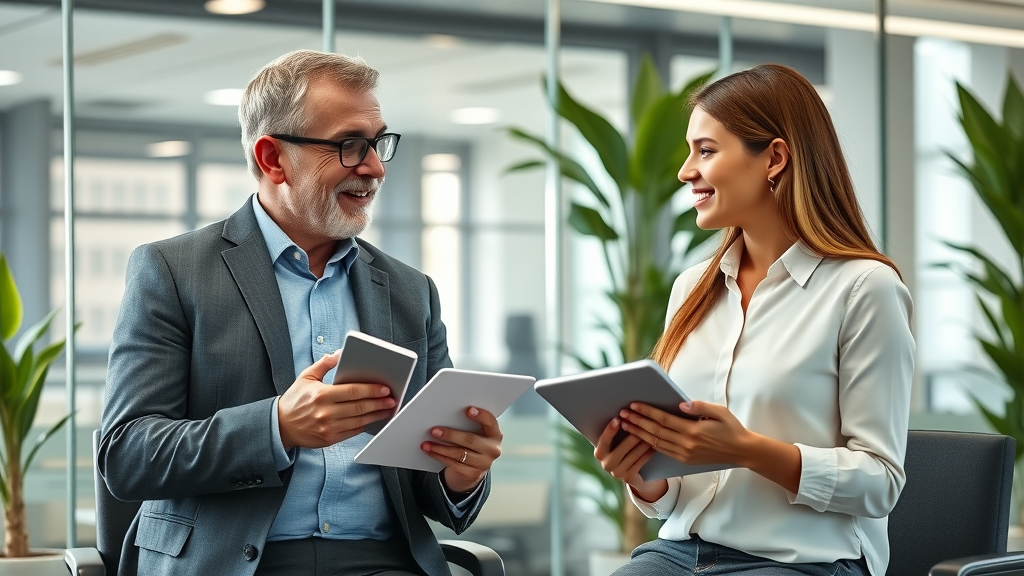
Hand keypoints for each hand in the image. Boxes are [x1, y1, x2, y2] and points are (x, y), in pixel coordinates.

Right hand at [277, 351, 396, 449]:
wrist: (280, 426)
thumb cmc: (295, 400)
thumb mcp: (305, 377)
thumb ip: (324, 364)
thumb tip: (340, 352)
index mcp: (321, 395)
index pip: (352, 391)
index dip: (371, 389)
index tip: (384, 388)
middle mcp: (325, 412)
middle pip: (359, 407)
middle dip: (379, 403)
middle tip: (392, 399)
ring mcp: (328, 427)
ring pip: (359, 421)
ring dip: (376, 415)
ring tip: (387, 409)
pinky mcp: (329, 439)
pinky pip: (352, 432)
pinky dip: (365, 425)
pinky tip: (373, 419)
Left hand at [422, 407, 501, 493]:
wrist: (472, 470)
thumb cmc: (470, 444)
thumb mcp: (474, 434)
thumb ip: (467, 424)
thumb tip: (444, 415)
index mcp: (495, 434)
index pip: (491, 422)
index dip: (481, 416)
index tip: (468, 410)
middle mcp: (493, 449)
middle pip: (470, 440)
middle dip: (450, 435)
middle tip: (434, 430)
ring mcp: (484, 463)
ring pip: (459, 453)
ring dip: (440, 448)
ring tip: (426, 443)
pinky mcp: (473, 474)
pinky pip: (453, 464)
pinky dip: (439, 456)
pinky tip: (430, 451)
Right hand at [593, 417, 666, 501]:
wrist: (628, 473)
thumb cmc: (621, 450)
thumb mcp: (615, 443)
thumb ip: (615, 433)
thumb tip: (624, 415)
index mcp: (599, 453)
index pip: (603, 441)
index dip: (610, 430)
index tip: (618, 419)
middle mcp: (606, 464)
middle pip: (621, 448)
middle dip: (632, 435)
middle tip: (642, 425)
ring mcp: (616, 473)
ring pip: (633, 455)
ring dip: (644, 443)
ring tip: (652, 434)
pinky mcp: (628, 478)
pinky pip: (640, 463)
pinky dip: (648, 453)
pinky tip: (654, 446)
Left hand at [619, 400, 752, 466]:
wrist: (742, 451)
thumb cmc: (731, 428)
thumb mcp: (719, 412)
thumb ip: (698, 407)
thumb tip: (680, 404)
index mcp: (693, 431)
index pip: (664, 420)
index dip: (647, 412)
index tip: (633, 405)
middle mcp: (686, 445)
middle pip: (655, 432)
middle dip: (637, 422)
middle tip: (622, 414)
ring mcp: (685, 454)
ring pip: (656, 443)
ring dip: (639, 433)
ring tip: (626, 425)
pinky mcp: (685, 460)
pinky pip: (663, 451)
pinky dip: (649, 444)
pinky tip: (640, 437)